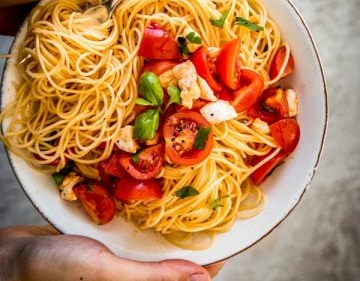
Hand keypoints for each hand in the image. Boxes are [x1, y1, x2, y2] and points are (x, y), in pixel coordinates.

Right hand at [0, 225, 223, 280]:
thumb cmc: (57, 270)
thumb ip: (153, 277)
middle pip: (175, 260)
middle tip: (213, 214)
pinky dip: (152, 218)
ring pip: (159, 243)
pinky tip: (159, 200)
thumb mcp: (107, 273)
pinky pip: (139, 231)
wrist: (19, 255)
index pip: (185, 279)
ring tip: (192, 203)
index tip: (229, 242)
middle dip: (195, 241)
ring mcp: (124, 256)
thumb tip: (201, 277)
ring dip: (175, 226)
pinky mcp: (113, 241)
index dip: (209, 264)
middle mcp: (135, 273)